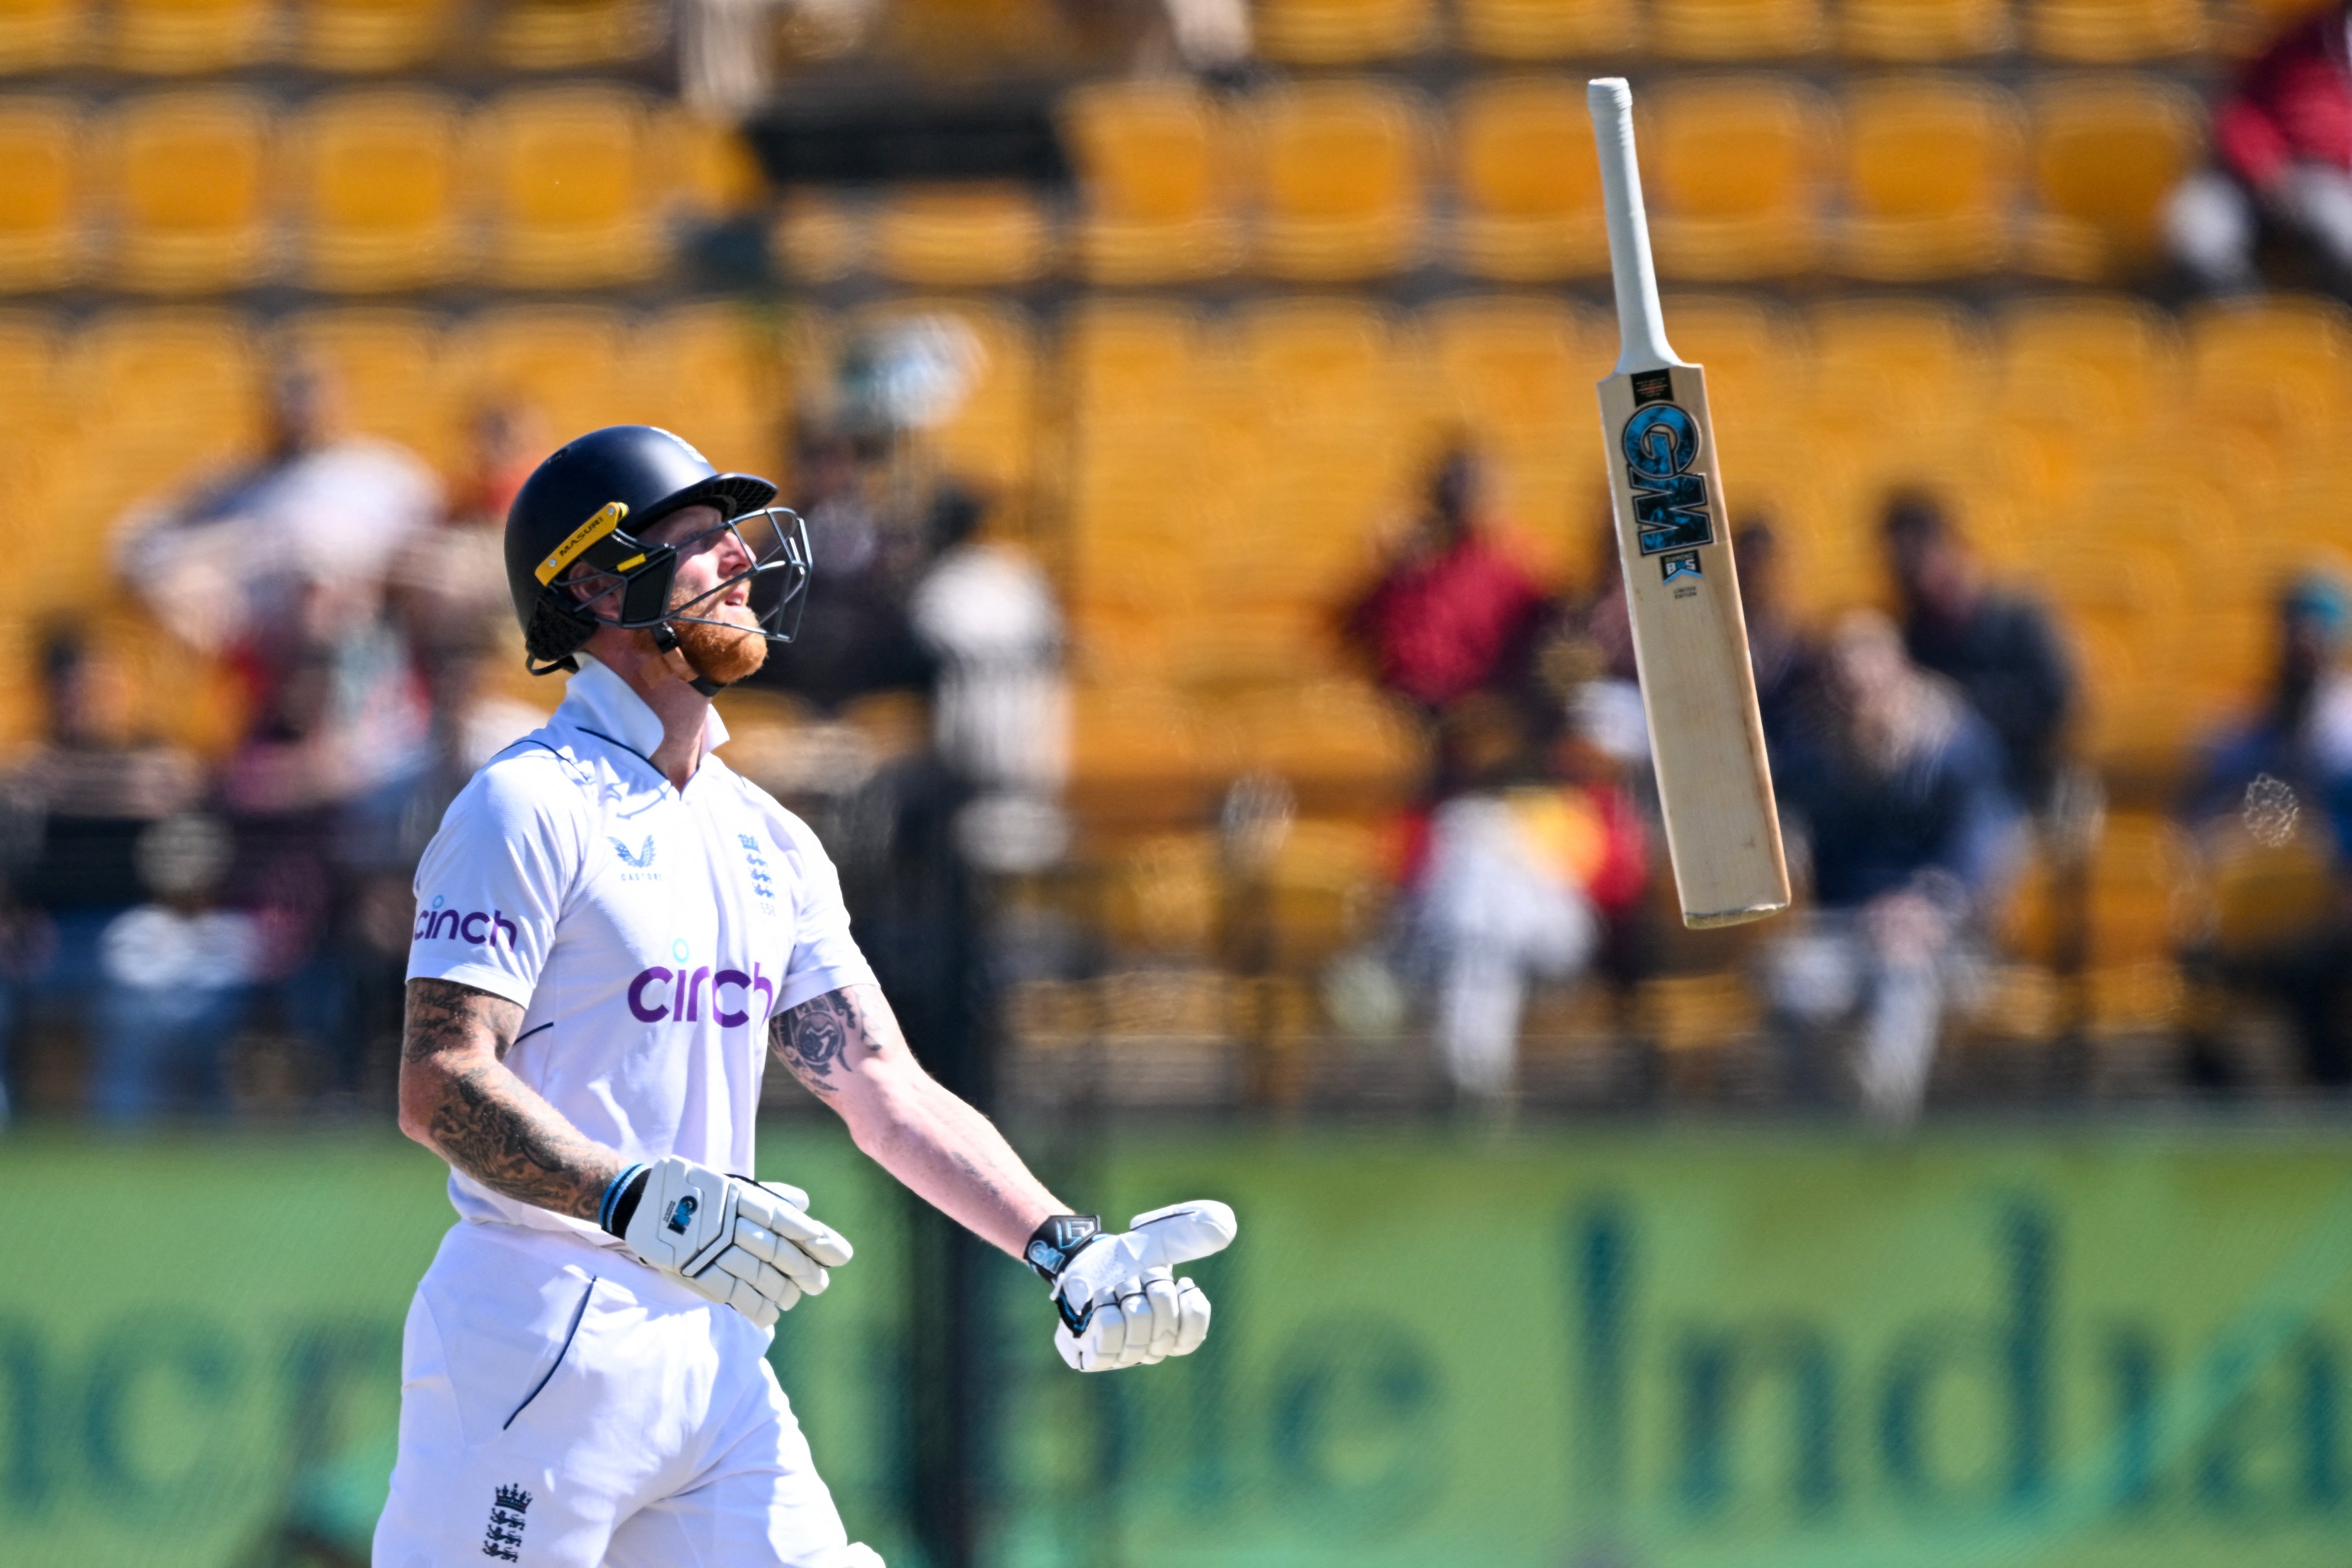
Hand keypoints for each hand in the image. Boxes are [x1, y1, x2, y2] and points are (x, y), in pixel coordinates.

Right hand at [602, 1156, 853, 1328]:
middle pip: (779, 1252)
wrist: (641, 1201)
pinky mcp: (696, 1272)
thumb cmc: (695, 1193)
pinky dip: (756, 1308)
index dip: (818, 1239)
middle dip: (805, 1271)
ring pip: (760, 1277)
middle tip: (818, 1284)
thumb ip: (769, 1198)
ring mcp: (712, 1249)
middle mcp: (731, 1222)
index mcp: (742, 1198)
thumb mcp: (731, 1185)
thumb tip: (806, 1204)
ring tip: (792, 1298)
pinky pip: (734, 1295)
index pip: (790, 1221)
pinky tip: (769, 1315)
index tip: (842, 1255)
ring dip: (782, 1292)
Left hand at [1043, 1201, 1235, 1371]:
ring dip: (1125, 1293)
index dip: (1190, 1307)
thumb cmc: (1121, 1260)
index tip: (1182, 1281)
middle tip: (1139, 1278)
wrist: (1076, 1264)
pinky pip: (1110, 1331)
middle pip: (1165, 1325)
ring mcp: (1121, 1358)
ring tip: (1116, 1289)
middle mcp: (1149, 1351)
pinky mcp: (1093, 1358)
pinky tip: (1098, 1303)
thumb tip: (1227, 1224)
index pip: (1192, 1337)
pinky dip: (1105, 1306)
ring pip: (1138, 1325)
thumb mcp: (1157, 1242)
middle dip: (1152, 1288)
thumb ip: (1189, 1236)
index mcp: (1171, 1333)